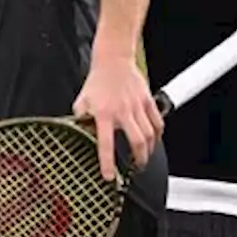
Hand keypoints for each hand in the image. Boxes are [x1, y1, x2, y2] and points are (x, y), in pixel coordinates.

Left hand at [72, 55, 162, 181]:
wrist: (113, 60)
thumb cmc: (97, 81)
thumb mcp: (82, 101)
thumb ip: (81, 119)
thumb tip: (77, 134)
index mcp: (104, 113)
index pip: (105, 143)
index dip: (107, 162)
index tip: (110, 176)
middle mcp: (122, 111)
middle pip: (137, 142)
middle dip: (139, 159)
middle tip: (137, 168)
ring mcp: (137, 106)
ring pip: (149, 134)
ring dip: (149, 149)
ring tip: (145, 157)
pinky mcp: (148, 100)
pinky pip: (157, 121)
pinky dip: (158, 134)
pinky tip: (155, 139)